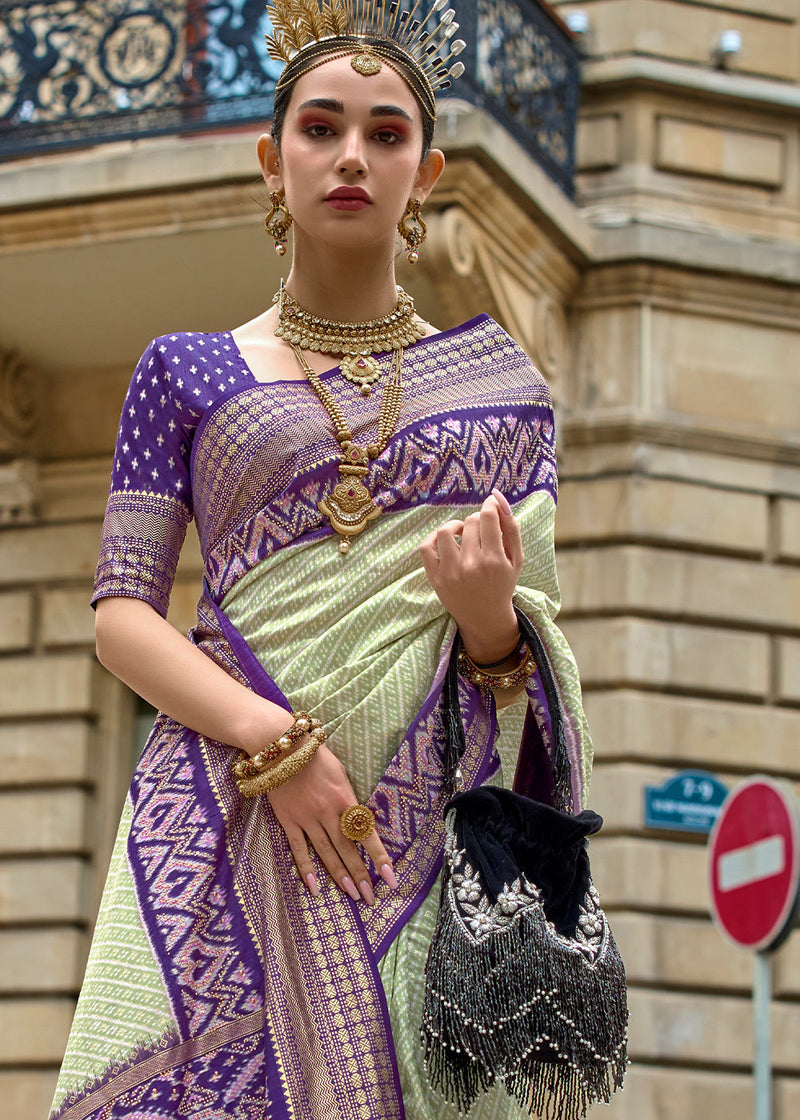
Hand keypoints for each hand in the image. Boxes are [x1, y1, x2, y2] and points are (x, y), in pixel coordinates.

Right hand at [266, 741, 395, 903]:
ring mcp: (307, 818)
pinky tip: (314, 887)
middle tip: (370, 898)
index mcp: (346, 799)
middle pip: (347, 849)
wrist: (281, 748)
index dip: (379, 857)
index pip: (366, 834)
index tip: (390, 878)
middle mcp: (328, 813)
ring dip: (340, 876)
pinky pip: (299, 849)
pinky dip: (306, 869)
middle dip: (361, 875)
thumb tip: (358, 821)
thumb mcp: (341, 773)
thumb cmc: (315, 757)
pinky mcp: (288, 821)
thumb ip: (349, 799)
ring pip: (327, 853)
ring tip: (351, 895)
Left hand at [419, 489, 523, 662]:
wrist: (485, 617)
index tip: (490, 505)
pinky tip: (445, 541)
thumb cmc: (503, 584)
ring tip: (463, 532)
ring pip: (446, 531)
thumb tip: (498, 500)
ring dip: (455, 525)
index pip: (488, 517)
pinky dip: (433, 538)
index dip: (489, 505)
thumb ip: (512, 529)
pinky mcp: (435, 578)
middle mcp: (472, 565)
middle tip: (481, 530)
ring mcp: (451, 572)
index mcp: (495, 560)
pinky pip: (426, 547)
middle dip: (477, 520)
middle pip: (470, 523)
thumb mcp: (516, 560)